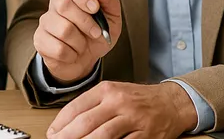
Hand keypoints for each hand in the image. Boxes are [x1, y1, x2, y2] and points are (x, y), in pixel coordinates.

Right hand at [34, 0, 121, 83]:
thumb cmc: (97, 35)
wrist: (86, 60)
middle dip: (86, 22)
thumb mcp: (111, 18)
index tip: (95, 8)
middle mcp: (54, 4)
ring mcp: (45, 23)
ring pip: (63, 30)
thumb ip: (109, 1)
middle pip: (64, 5)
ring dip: (80, 42)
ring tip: (83, 45)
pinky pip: (59, 49)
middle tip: (96, 32)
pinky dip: (72, 55)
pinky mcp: (40, 41)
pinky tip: (73, 53)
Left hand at [47, 81, 197, 138]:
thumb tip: (64, 124)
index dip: (60, 123)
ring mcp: (133, 119)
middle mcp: (119, 102)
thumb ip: (91, 105)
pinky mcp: (145, 135)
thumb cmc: (138, 99)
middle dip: (67, 137)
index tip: (52, 134)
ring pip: (101, 136)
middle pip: (86, 122)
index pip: (77, 107)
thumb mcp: (113, 92)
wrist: (171, 102)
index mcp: (107, 90)